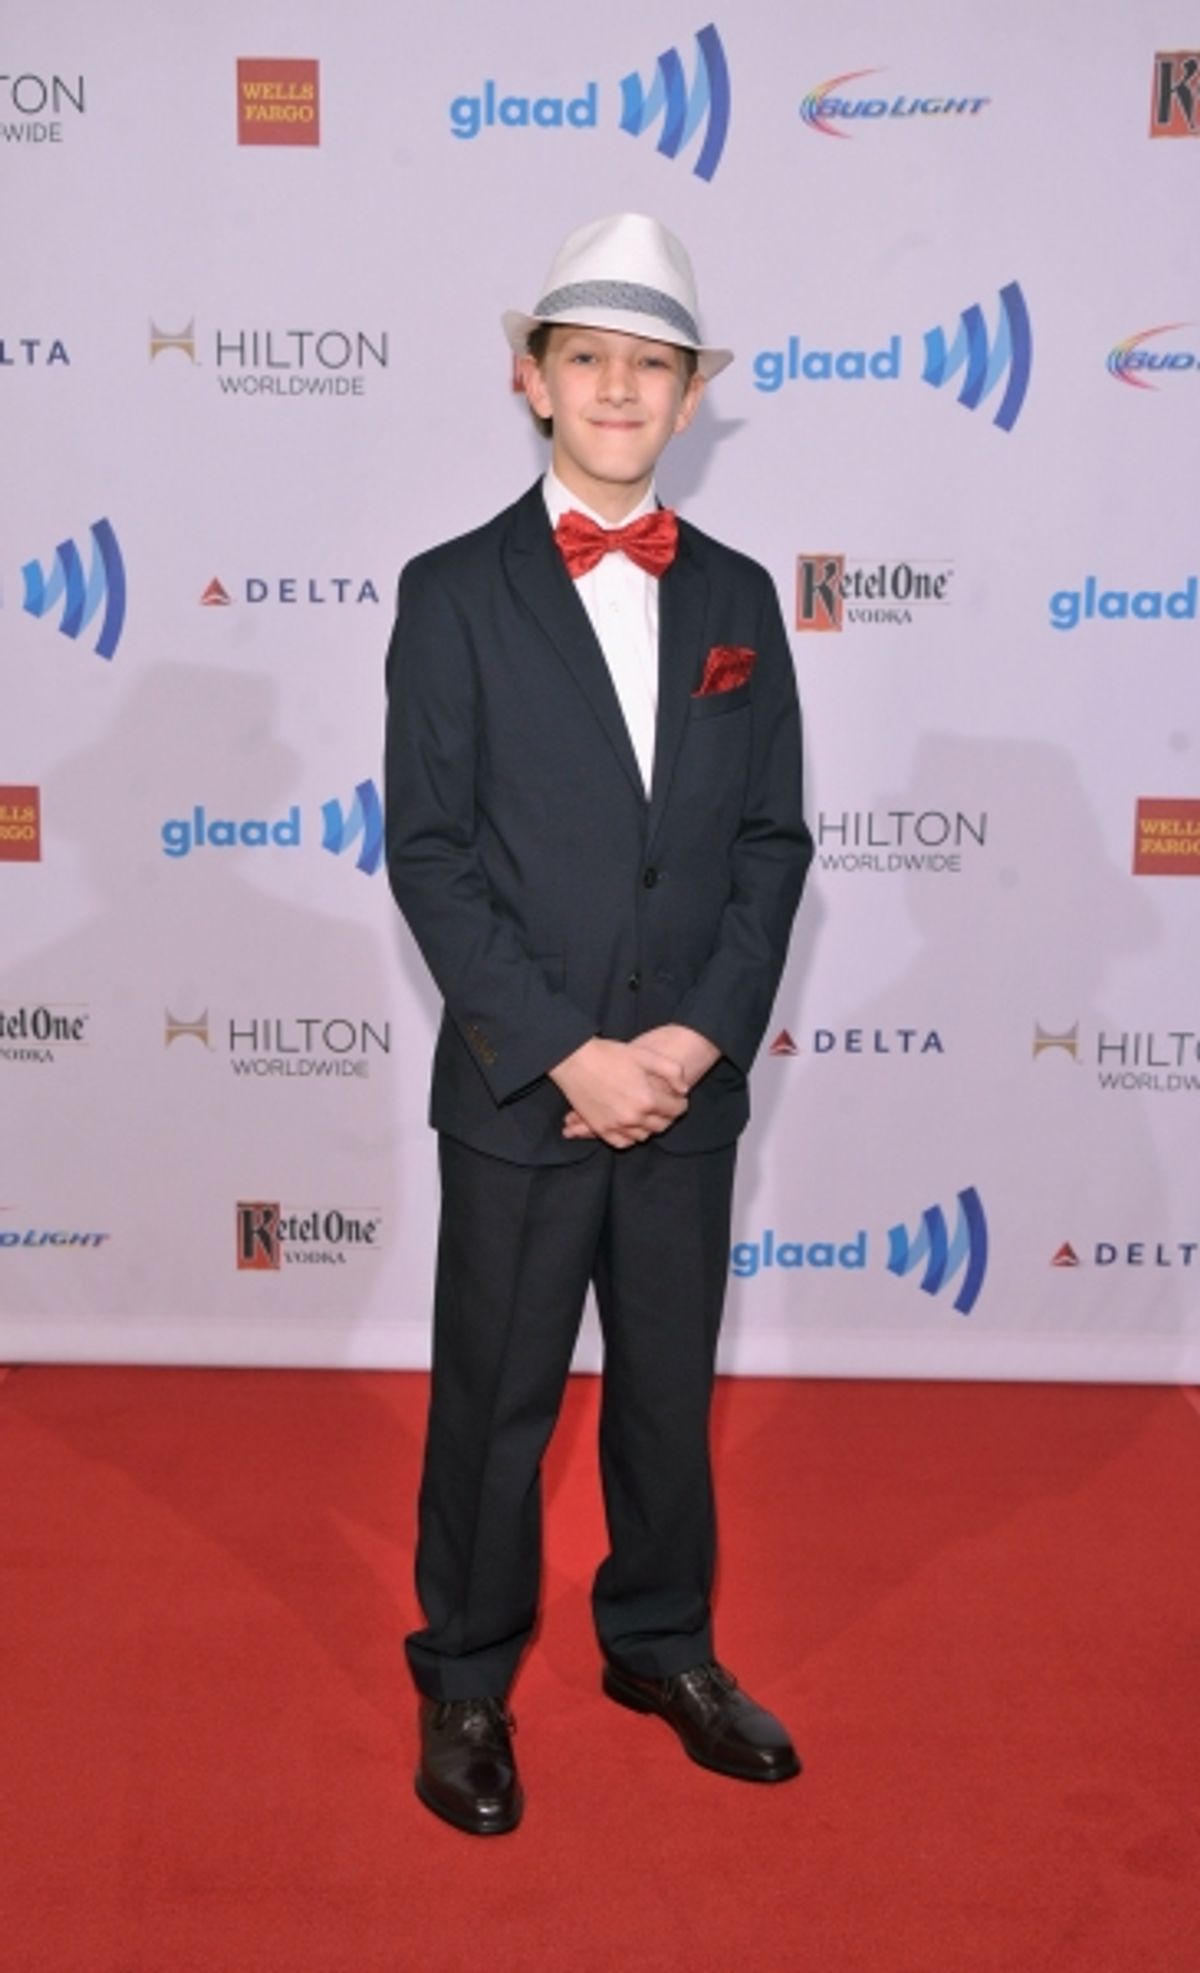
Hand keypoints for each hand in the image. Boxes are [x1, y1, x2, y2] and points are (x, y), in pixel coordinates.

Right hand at [549, 1037, 687, 1149]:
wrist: (574, 1060)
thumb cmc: (610, 1055)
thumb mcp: (646, 1055)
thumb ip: (672, 1072)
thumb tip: (684, 1090)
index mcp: (648, 1099)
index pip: (676, 1110)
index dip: (681, 1104)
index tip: (679, 1099)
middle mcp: (634, 1117)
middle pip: (661, 1125)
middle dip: (668, 1116)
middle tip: (666, 1107)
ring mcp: (616, 1126)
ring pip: (643, 1136)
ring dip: (650, 1127)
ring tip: (648, 1115)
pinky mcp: (601, 1129)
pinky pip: (622, 1142)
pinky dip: (631, 1137)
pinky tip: (632, 1126)